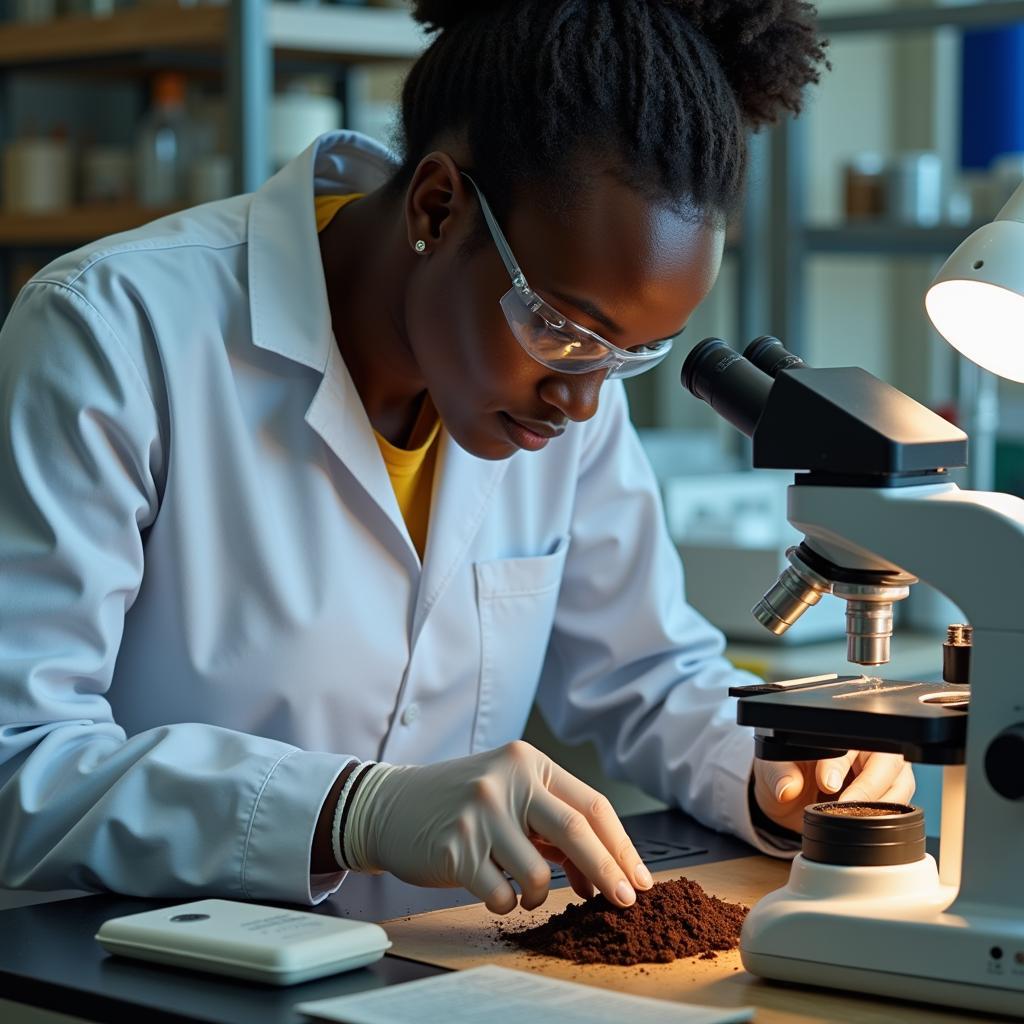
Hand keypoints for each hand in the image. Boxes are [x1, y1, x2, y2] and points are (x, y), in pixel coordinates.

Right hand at [344, 741, 653, 914]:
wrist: (391, 805)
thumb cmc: (460, 804)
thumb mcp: (510, 796)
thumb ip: (553, 826)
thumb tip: (602, 875)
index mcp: (528, 762)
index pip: (591, 805)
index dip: (621, 846)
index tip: (638, 879)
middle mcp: (507, 780)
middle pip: (576, 830)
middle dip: (608, 872)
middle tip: (623, 902)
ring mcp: (480, 812)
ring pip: (538, 872)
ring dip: (541, 894)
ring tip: (525, 890)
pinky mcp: (456, 847)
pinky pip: (502, 893)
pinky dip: (508, 904)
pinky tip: (496, 891)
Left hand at [753, 750, 915, 834]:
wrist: (792, 792)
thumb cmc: (788, 768)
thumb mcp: (774, 765)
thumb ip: (780, 773)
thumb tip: (788, 789)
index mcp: (840, 731)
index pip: (848, 744)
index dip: (839, 765)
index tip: (828, 784)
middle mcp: (868, 747)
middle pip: (888, 761)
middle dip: (868, 787)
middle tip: (845, 806)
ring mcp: (884, 770)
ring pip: (900, 785)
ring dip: (880, 805)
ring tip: (852, 818)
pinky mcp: (890, 794)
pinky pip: (900, 806)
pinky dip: (885, 818)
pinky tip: (863, 824)